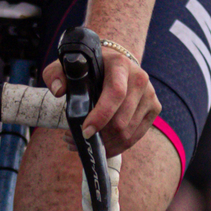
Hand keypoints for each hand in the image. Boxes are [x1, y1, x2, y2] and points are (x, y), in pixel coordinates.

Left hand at [44, 42, 161, 155]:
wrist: (116, 63)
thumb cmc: (90, 67)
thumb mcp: (70, 65)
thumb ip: (56, 74)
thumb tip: (58, 91)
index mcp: (120, 65)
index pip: (115, 93)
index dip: (101, 116)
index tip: (85, 131)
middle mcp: (140, 79)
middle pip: (121, 120)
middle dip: (97, 136)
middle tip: (73, 139)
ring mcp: (150, 95)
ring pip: (128, 133)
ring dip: (104, 144)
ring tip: (83, 142)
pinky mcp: (154, 108)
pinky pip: (134, 137)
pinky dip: (116, 147)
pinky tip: (100, 145)